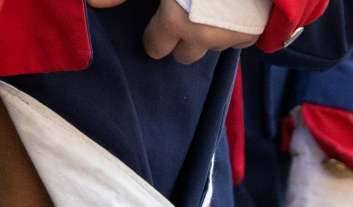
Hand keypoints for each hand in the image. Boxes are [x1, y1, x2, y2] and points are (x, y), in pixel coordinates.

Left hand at [86, 0, 256, 63]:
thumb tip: (93, 3)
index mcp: (177, 23)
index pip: (155, 48)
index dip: (155, 33)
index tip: (160, 18)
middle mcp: (205, 36)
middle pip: (184, 55)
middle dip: (182, 37)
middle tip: (185, 9)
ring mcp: (234, 36)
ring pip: (214, 44)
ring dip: (210, 30)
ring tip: (210, 5)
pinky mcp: (259, 29)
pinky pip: (241, 36)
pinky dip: (236, 23)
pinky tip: (234, 5)